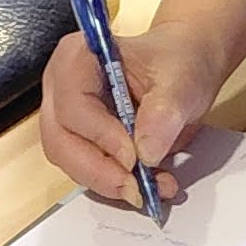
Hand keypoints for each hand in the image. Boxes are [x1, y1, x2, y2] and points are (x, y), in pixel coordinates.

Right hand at [35, 0, 245, 207]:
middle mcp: (61, 88)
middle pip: (60, 140)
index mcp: (78, 57)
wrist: (185, 68)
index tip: (135, 158)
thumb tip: (146, 153)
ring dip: (108, 182)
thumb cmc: (178, 63)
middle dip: (98, 170)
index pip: (73, 104)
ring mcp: (65, 117)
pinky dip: (113, 184)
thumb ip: (164, 113)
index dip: (101, 136)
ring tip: (151, 187)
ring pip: (69, 162)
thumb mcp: (182, 82)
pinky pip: (84, 171)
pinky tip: (147, 185)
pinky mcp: (78, 142)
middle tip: (137, 189)